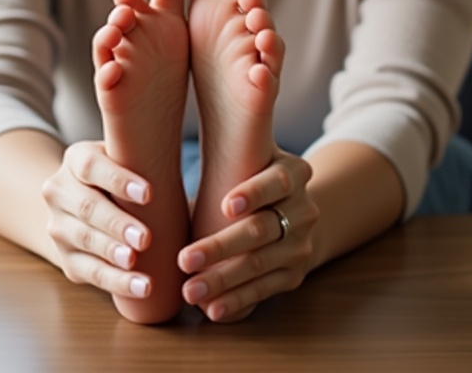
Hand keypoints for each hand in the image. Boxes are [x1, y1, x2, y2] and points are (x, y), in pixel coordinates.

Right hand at [41, 140, 156, 300]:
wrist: (80, 204)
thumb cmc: (119, 178)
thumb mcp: (123, 161)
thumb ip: (143, 162)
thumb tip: (183, 174)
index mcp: (75, 159)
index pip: (91, 166)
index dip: (118, 180)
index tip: (148, 193)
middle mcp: (59, 191)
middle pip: (87, 207)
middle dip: (117, 224)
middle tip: (145, 238)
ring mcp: (58, 226)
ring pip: (85, 240)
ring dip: (112, 253)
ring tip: (136, 263)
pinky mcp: (66, 258)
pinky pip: (90, 272)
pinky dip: (116, 281)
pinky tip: (141, 287)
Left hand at [177, 148, 316, 321]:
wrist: (289, 212)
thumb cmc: (248, 179)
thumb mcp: (246, 162)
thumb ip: (223, 162)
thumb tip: (167, 170)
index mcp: (294, 172)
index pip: (277, 181)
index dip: (253, 194)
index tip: (225, 206)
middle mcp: (304, 208)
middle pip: (261, 228)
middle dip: (220, 247)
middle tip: (184, 259)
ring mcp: (301, 244)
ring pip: (259, 264)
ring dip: (221, 280)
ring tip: (189, 291)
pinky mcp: (295, 274)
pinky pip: (263, 289)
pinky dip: (236, 300)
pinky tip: (212, 309)